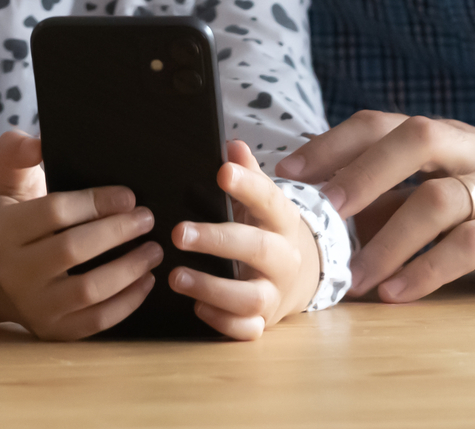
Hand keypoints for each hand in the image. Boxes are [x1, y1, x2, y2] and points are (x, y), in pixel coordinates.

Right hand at [0, 131, 162, 339]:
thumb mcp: (7, 184)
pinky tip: (146, 281)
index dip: (95, 202)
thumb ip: (17, 153)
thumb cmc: (11, 223)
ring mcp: (35, 306)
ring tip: (154, 250)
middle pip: (72, 250)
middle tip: (148, 218)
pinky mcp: (54, 330)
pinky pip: (97, 320)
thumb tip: (40, 141)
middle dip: (117, 232)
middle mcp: (15, 272)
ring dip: (129, 268)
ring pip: (88, 289)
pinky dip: (127, 302)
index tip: (128, 196)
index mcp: (4, 231)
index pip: (54, 212)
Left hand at [166, 142, 322, 338]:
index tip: (222, 171)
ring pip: (251, 297)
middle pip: (258, 249)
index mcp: (282, 221)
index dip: (248, 185)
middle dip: (217, 241)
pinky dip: (223, 322)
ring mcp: (275, 293)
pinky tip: (196, 307)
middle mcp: (284, 258)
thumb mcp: (260, 200)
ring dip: (212, 288)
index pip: (269, 199)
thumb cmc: (264, 229)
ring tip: (175, 276)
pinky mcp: (264, 322)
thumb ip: (246, 173)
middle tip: (177, 233)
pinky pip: (247, 330)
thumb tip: (231, 145)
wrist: (299, 276)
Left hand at [279, 111, 474, 301]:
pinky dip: (433, 267)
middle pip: (411, 140)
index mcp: (457, 139)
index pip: (385, 123)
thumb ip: (414, 190)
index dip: (334, 141)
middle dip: (357, 172)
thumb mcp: (473, 184)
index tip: (285, 169)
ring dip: (388, 238)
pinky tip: (401, 292)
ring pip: (440, 198)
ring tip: (350, 277)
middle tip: (314, 212)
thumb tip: (336, 206)